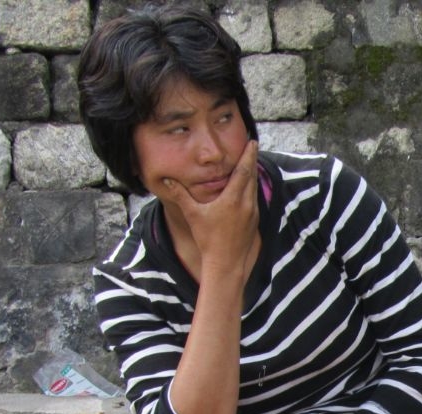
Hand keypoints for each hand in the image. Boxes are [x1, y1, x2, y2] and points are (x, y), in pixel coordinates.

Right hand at [158, 139, 260, 279]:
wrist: (226, 263)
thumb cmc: (208, 239)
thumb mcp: (193, 215)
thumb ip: (180, 195)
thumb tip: (166, 180)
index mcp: (232, 199)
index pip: (243, 171)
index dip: (248, 155)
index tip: (252, 142)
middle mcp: (246, 204)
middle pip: (252, 176)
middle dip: (252, 160)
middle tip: (252, 147)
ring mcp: (252, 213)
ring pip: (254, 188)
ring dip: (253, 174)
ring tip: (251, 163)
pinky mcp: (254, 222)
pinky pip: (255, 199)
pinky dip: (252, 189)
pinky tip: (248, 188)